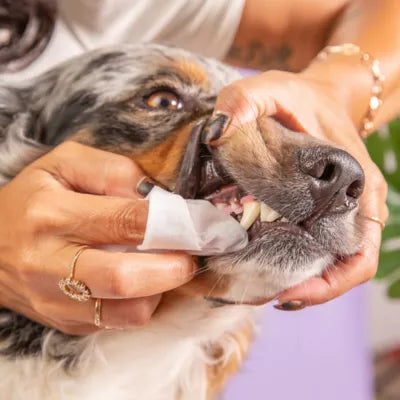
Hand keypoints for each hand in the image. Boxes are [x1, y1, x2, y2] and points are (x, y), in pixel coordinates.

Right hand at [0, 142, 193, 333]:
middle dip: (172, 268)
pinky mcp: (65, 323)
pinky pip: (118, 323)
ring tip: (165, 268)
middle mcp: (48, 263)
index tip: (197, 225)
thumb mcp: (65, 163)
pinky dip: (142, 303)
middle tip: (190, 255)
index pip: (125, 221)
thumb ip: (114, 170)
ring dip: (160, 291)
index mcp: (51, 214)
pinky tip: (142, 282)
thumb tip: (157, 198)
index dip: (171, 224)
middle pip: (125, 278)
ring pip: (127, 312)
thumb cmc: (35, 197)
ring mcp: (55, 301)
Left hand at [209, 69, 387, 307]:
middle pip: (336, 270)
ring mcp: (339, 213)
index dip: (328, 286)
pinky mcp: (321, 211)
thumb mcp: (273, 88)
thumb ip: (244, 101)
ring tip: (251, 284)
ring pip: (322, 264)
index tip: (286, 292)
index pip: (360, 257)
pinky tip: (256, 260)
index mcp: (362, 190)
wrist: (321, 95)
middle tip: (254, 292)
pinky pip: (311, 246)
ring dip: (292, 280)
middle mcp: (357, 209)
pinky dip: (289, 261)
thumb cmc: (302, 95)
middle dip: (299, 289)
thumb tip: (216, 133)